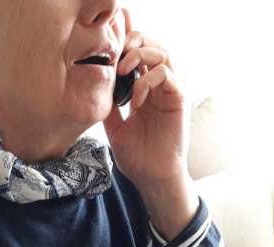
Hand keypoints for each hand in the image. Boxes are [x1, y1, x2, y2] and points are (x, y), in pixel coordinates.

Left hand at [104, 8, 191, 201]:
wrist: (151, 178)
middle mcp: (158, 86)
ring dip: (140, 55)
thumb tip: (94, 85)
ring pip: (162, 53)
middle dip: (133, 41)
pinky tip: (135, 100)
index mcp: (144, 89)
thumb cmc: (136, 156)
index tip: (108, 42)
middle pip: (152, 45)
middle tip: (116, 54)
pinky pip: (167, 75)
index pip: (137, 55)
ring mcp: (170, 91)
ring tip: (123, 71)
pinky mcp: (179, 99)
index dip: (125, 42)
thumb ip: (109, 104)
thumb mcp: (114, 126)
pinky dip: (148, 81)